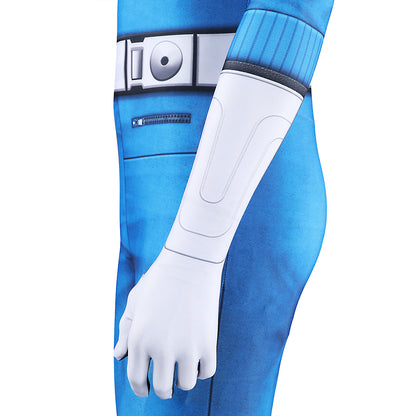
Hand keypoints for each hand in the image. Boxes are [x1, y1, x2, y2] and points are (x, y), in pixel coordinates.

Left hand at [114, 248, 222, 398]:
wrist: (189, 262)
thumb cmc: (159, 281)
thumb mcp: (135, 302)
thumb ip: (125, 331)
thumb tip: (119, 356)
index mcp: (138, 339)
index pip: (136, 379)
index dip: (141, 389)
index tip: (146, 389)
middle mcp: (160, 348)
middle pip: (162, 388)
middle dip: (163, 390)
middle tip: (166, 384)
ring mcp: (186, 347)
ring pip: (186, 384)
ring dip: (183, 379)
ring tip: (183, 368)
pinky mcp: (208, 342)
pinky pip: (206, 372)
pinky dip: (201, 369)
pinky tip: (197, 359)